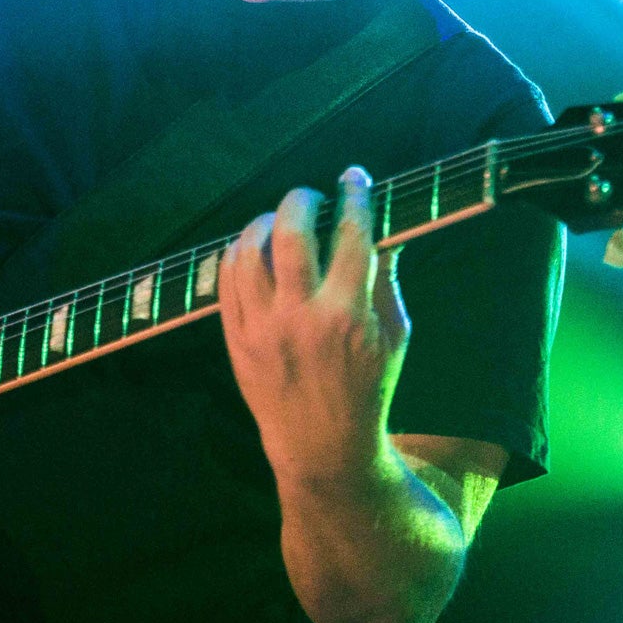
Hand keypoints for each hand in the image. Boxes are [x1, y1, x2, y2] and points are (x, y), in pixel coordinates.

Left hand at [217, 168, 409, 481]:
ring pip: (249, 252)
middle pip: (293, 235)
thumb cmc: (368, 386)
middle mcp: (303, 317)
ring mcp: (264, 329)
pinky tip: (252, 247)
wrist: (322, 444)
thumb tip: (386, 229)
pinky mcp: (237, 340)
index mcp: (350, 315)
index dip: (355, 197)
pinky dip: (237, 253)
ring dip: (263, 223)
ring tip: (278, 220)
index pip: (353, 236)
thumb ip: (388, 280)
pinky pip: (227, 280)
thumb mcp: (394, 336)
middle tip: (311, 195)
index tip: (353, 177)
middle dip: (302, 200)